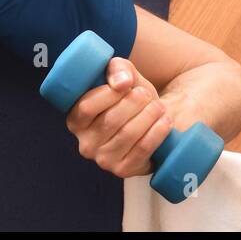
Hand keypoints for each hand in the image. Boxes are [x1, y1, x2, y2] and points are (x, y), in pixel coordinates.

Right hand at [65, 57, 174, 178]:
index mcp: (75, 120)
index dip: (109, 93)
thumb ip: (117, 69)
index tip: (128, 84)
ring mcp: (103, 160)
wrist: (149, 119)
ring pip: (128, 134)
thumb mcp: (121, 75)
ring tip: (158, 105)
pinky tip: (165, 120)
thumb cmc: (129, 96)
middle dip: (134, 103)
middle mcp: (85, 144)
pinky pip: (142, 149)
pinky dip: (157, 132)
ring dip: (148, 115)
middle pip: (110, 121)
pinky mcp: (124, 170)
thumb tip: (122, 82)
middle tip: (146, 94)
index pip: (86, 107)